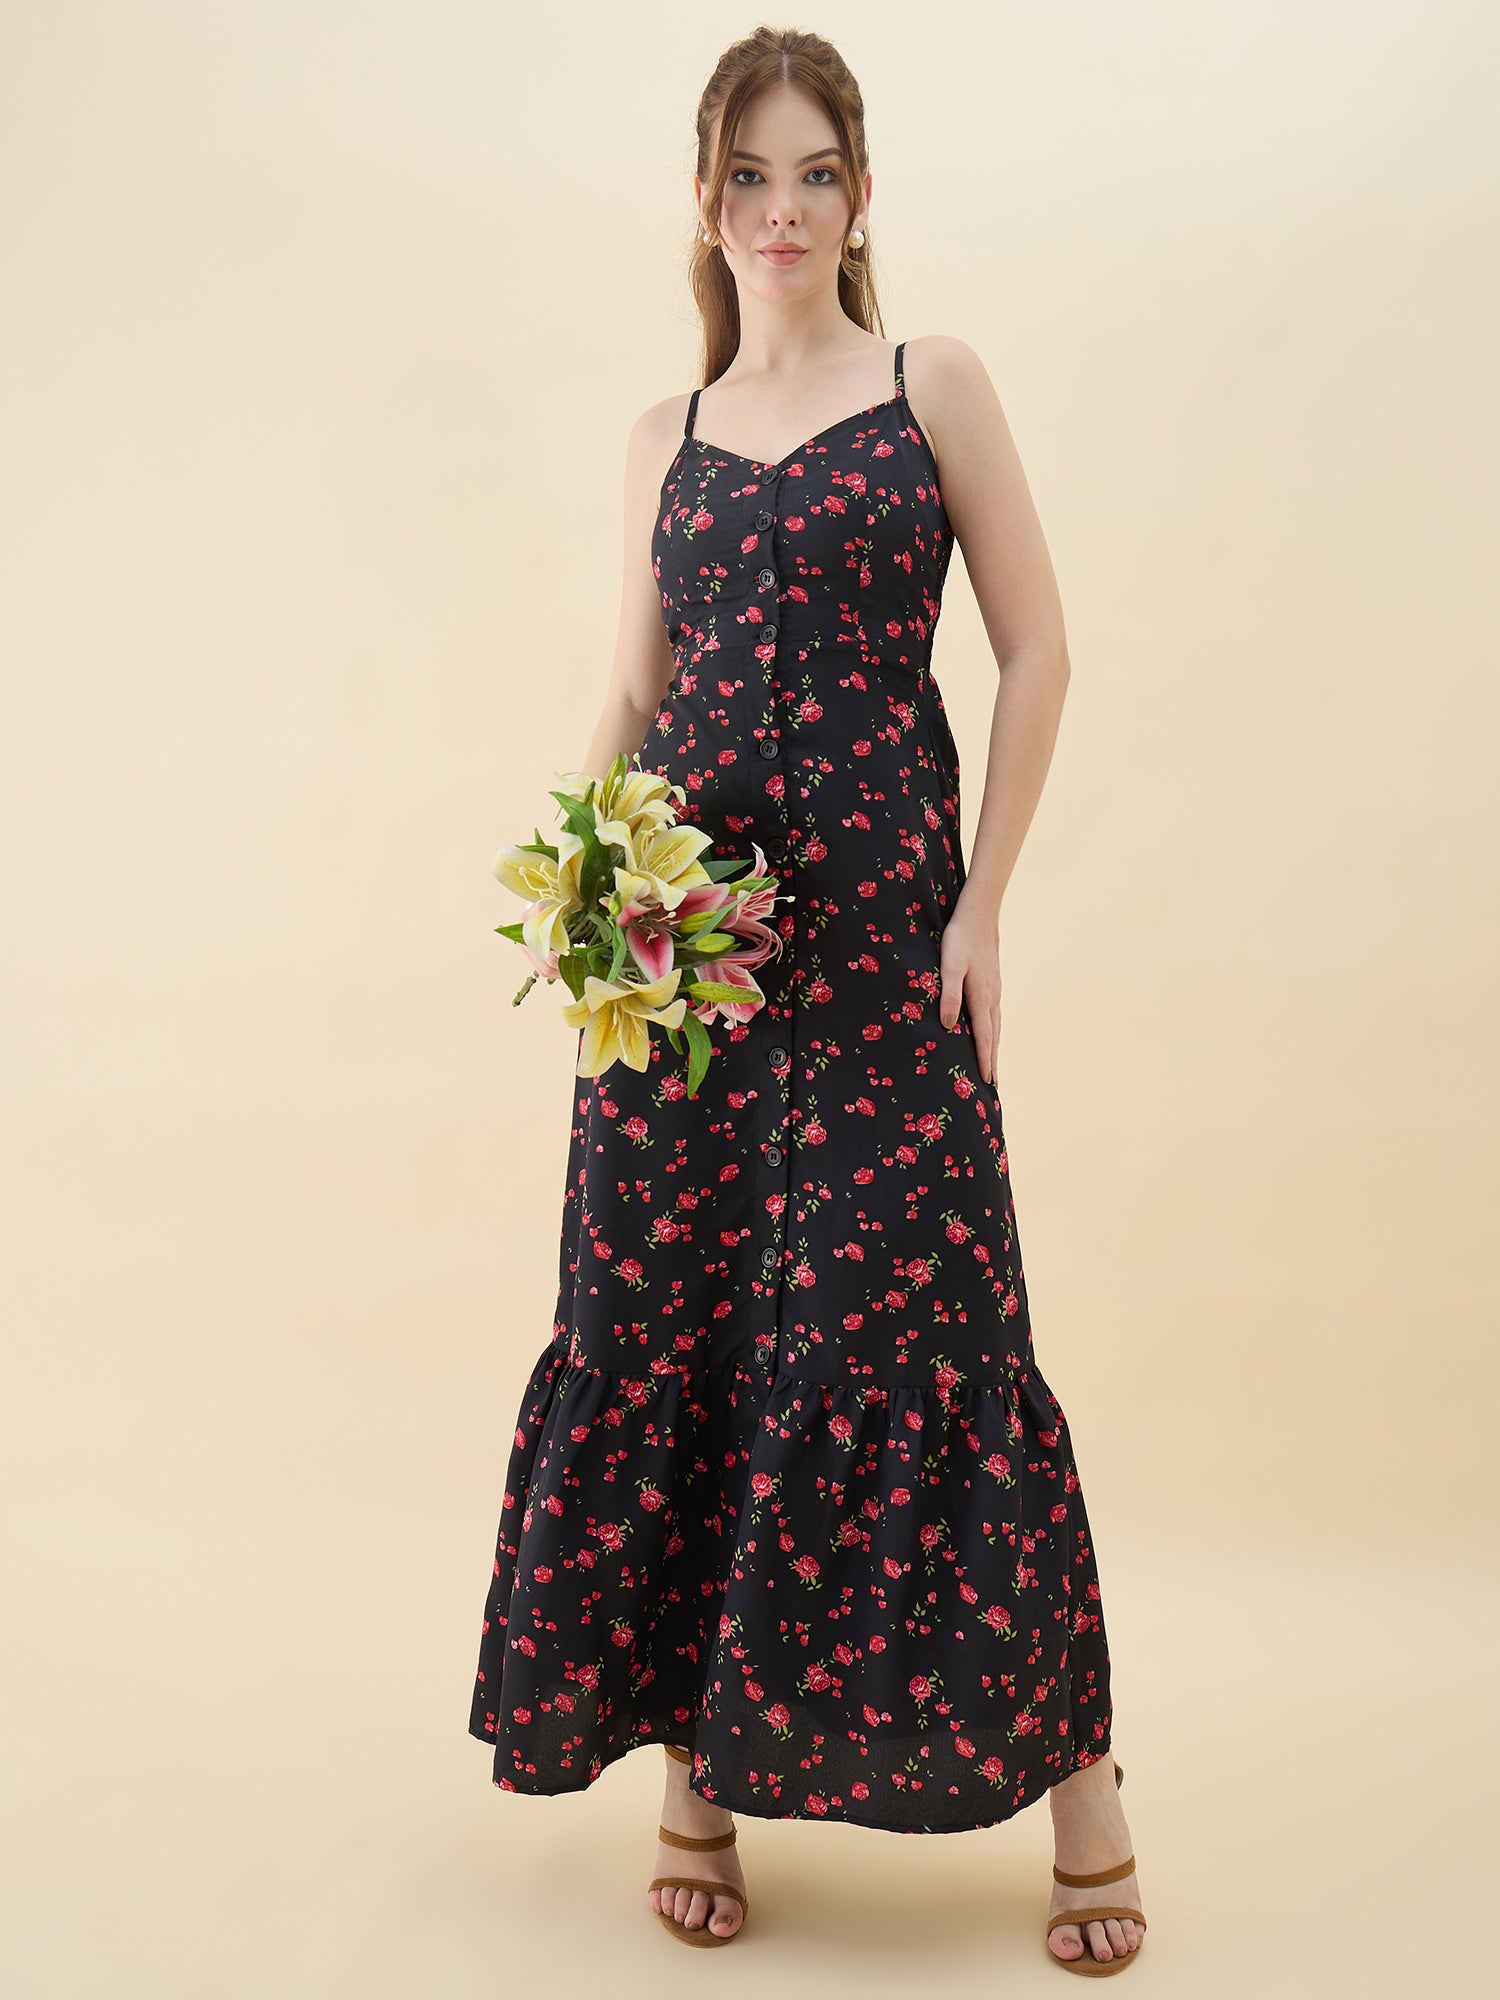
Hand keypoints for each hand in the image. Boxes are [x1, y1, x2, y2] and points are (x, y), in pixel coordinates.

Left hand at [938, 897, 1001, 1084]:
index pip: (983, 1037)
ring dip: (994, 1047)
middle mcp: (992, 998)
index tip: (987, 1081)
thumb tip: (949, 1027)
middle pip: (993, 1036)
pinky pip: (994, 1015)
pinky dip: (993, 1031)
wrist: (978, 915)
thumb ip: (950, 996)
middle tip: (994, 1085)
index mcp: (981, 998)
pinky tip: (989, 1033)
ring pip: (996, 1026)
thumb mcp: (949, 967)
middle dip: (992, 1060)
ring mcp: (994, 991)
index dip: (984, 1060)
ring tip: (992, 1065)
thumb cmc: (959, 940)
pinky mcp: (992, 983)